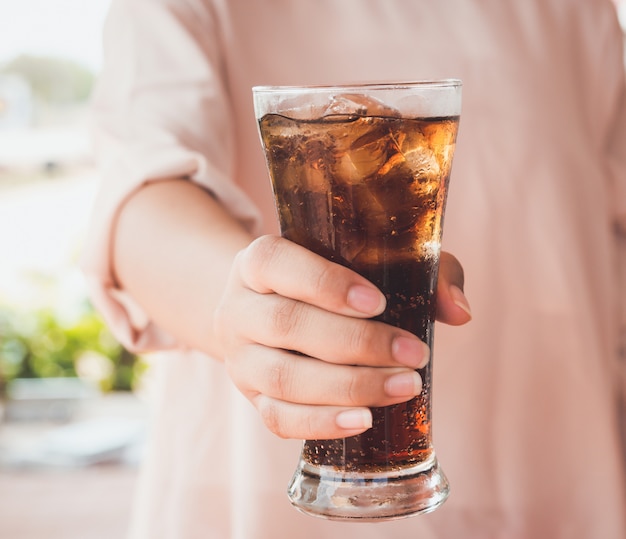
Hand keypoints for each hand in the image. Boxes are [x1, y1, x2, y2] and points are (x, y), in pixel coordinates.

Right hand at [213, 235, 470, 439]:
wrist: (267, 311)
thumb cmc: (328, 282)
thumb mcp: (364, 260)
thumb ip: (421, 271)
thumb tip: (460, 311)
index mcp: (257, 262)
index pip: (275, 262)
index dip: (324, 283)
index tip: (378, 302)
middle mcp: (238, 308)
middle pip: (285, 324)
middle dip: (355, 344)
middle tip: (413, 354)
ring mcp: (239, 357)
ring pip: (282, 378)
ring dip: (347, 387)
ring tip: (403, 388)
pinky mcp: (252, 397)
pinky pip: (277, 418)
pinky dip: (321, 422)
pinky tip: (363, 420)